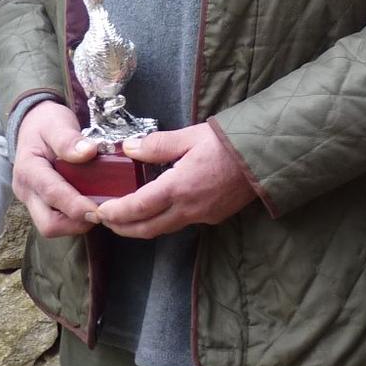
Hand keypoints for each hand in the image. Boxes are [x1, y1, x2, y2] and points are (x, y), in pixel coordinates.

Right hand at [13, 99, 102, 237]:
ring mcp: (31, 199)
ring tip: (98, 208)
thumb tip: (88, 152)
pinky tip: (91, 205)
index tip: (100, 209)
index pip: (52, 193)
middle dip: (76, 222)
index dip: (76, 205)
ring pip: (52, 226)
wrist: (32, 124)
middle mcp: (26, 190)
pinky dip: (74, 218)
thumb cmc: (46, 123)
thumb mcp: (56, 123)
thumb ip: (68, 139)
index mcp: (28, 169)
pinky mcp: (39, 204)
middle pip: (48, 223)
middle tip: (102, 212)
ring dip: (77, 222)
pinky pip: (56, 219)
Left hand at [97, 122, 259, 238]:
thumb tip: (128, 148)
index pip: (137, 208)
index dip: (114, 213)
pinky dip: (161, 221)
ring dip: (140, 227)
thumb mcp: (190, 136)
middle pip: (146, 228)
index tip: (98, 211)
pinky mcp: (213, 217)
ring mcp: (202, 216)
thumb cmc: (229, 142)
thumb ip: (157, 144)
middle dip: (121, 227)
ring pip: (163, 229)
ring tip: (123, 218)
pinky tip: (156, 210)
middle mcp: (188, 208)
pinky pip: (181, 223)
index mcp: (178, 188)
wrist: (267, 156)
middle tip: (102, 220)